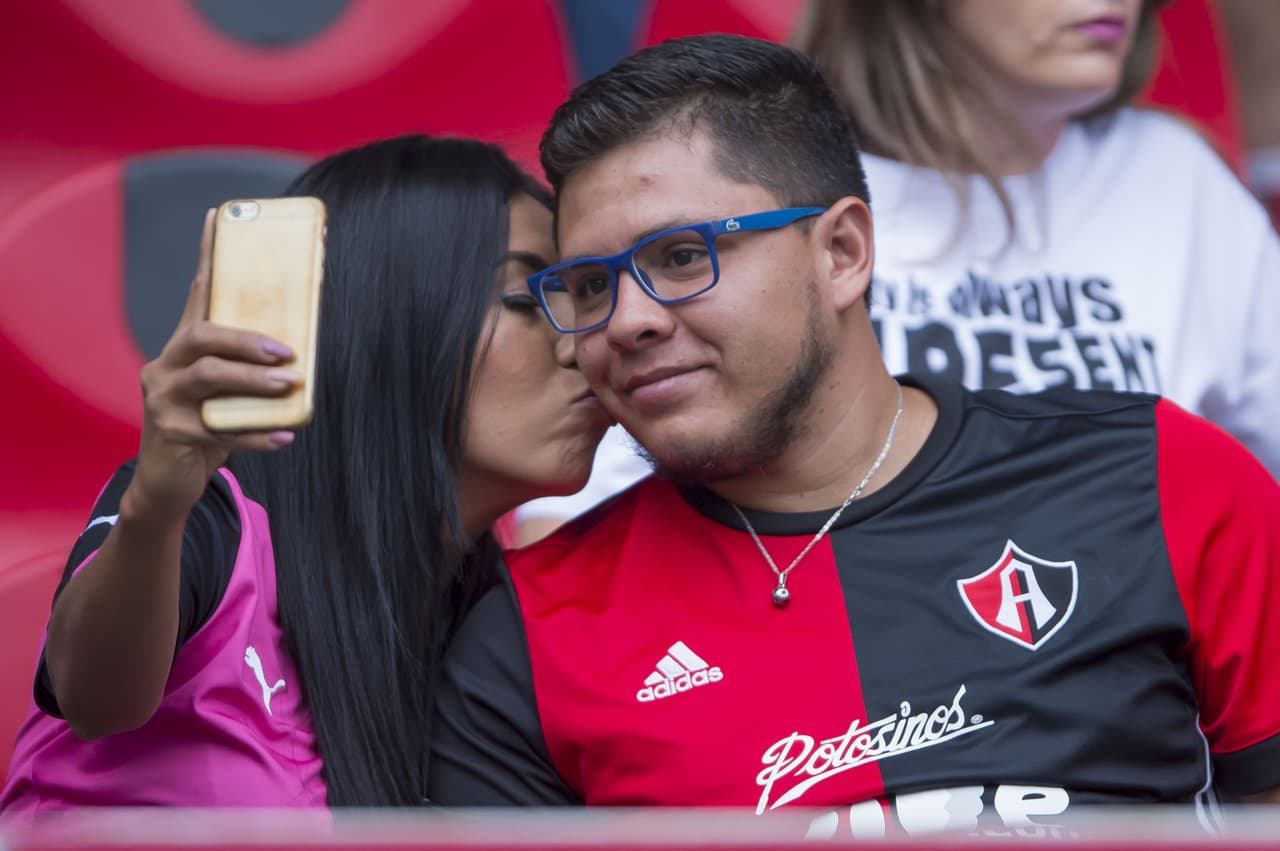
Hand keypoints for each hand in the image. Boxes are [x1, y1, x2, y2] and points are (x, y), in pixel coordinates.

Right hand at [127, 209, 299, 519]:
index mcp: (183, 347)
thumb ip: (251, 370)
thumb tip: (303, 353)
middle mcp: (166, 365)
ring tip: (288, 387)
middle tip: (286, 353)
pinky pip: (219, 429)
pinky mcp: (170, 434)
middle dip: (246, 339)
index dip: (208, 254)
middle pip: (201, 335)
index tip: (219, 215)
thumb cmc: (208, 427)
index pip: (197, 292)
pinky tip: (284, 436)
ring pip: (207, 377)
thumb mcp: (228, 393)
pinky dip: (256, 433)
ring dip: (252, 381)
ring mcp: (163, 399)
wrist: (169, 482)